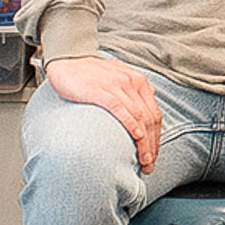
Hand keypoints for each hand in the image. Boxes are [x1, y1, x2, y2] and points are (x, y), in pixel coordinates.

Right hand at [42, 54, 161, 173]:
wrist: (67, 59)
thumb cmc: (90, 73)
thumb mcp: (118, 77)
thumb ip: (134, 89)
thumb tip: (149, 99)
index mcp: (139, 82)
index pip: (155, 115)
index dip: (156, 139)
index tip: (153, 156)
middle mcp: (133, 83)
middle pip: (150, 120)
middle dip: (152, 146)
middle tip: (149, 165)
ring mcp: (118, 86)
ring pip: (139, 118)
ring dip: (144, 143)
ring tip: (143, 161)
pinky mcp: (101, 90)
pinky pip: (121, 109)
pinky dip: (131, 124)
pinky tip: (135, 138)